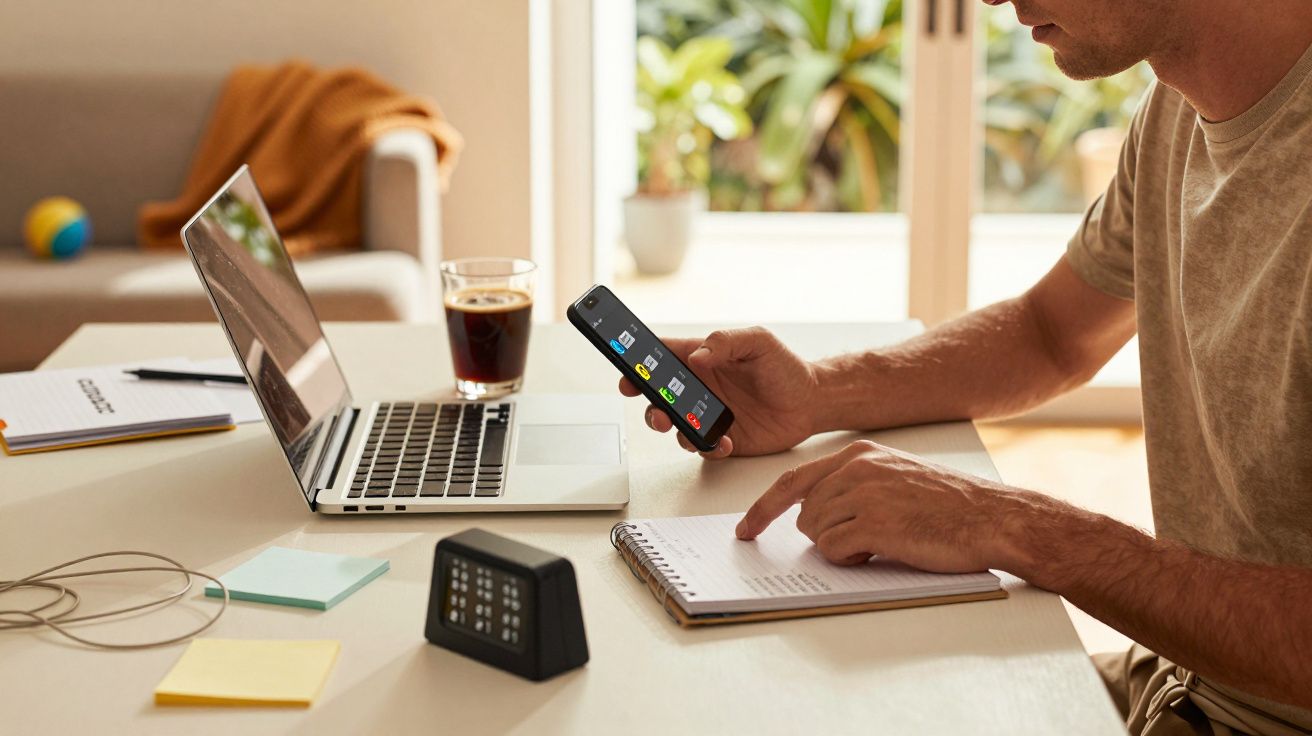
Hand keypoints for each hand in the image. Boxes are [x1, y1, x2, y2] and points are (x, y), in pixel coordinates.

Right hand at [618, 327, 818, 457]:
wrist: (813, 403)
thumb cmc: (787, 368)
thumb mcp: (759, 342)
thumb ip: (727, 342)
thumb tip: (699, 355)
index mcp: (703, 359)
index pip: (662, 357)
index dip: (638, 364)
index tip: (627, 373)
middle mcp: (701, 387)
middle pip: (658, 395)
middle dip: (648, 403)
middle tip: (655, 410)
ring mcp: (708, 414)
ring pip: (673, 423)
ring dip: (671, 428)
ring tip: (681, 428)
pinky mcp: (721, 438)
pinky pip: (701, 446)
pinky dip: (706, 446)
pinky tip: (722, 441)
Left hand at [735, 439, 1026, 573]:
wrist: (992, 517)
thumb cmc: (950, 504)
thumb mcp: (896, 477)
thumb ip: (853, 485)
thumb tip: (815, 514)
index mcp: (859, 454)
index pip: (792, 480)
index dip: (762, 508)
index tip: (745, 529)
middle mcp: (856, 468)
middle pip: (803, 513)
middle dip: (823, 535)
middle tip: (861, 541)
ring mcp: (864, 494)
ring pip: (815, 533)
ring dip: (840, 548)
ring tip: (878, 543)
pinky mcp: (874, 524)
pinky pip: (833, 550)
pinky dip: (849, 560)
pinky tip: (878, 553)